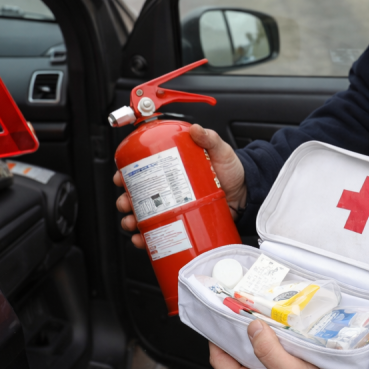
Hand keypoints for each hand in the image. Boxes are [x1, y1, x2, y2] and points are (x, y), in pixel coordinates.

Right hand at [114, 124, 246, 249]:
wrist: (248, 194)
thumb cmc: (232, 170)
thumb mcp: (219, 150)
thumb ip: (209, 138)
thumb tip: (196, 129)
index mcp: (172, 170)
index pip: (142, 170)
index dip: (126, 174)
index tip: (120, 177)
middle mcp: (170, 190)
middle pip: (138, 196)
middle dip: (125, 201)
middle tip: (126, 203)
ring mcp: (174, 208)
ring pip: (144, 216)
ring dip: (131, 221)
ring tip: (132, 224)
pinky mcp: (182, 224)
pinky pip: (159, 233)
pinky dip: (146, 239)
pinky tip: (142, 240)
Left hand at [209, 319, 345, 368]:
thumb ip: (269, 351)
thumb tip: (252, 327)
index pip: (219, 358)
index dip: (219, 336)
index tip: (224, 314)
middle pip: (234, 355)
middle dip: (239, 333)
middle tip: (245, 310)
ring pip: (252, 355)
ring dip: (257, 337)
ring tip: (262, 317)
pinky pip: (268, 358)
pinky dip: (270, 344)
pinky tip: (278, 333)